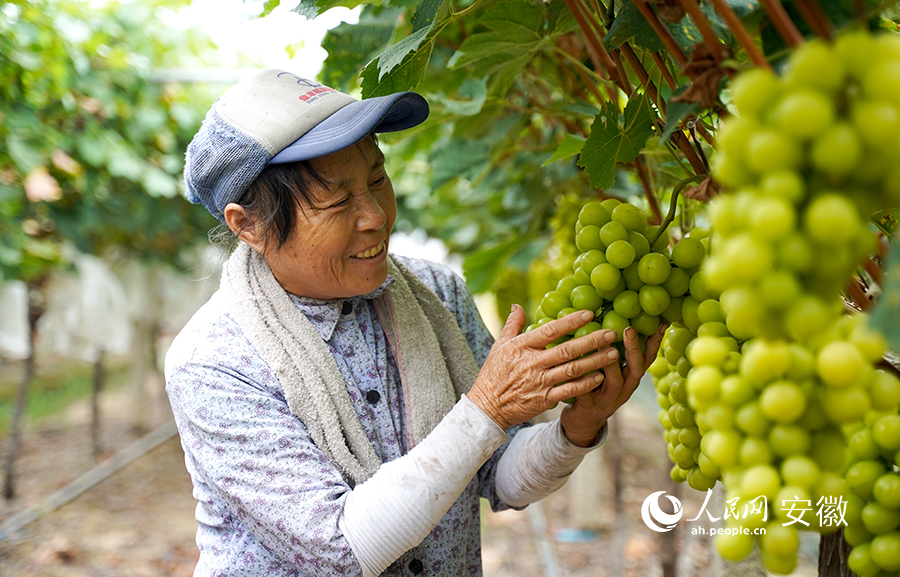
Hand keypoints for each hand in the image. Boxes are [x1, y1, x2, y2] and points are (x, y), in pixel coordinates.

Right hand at [467, 305, 621, 430]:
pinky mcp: (544, 399)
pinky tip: (601, 377)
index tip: (590, 314)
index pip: (550, 330)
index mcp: (522, 346)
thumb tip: (517, 305)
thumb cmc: (493, 374)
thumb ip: (512, 325)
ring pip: (572, 369)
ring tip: (614, 353)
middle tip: (611, 333)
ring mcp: (540, 382)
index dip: (571, 321)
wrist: (486, 407)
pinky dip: (585, 384)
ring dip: (595, 361)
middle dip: (591, 340)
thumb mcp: (499, 346)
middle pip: (567, 349)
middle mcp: (532, 363)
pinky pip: (569, 390)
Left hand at [559, 322, 666, 446]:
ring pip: (614, 381)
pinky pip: (587, 392)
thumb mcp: (612, 371)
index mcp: (632, 377)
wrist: (584, 421)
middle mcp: (626, 388)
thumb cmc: (597, 387)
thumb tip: (615, 318)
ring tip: (603, 345)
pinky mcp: (589, 406)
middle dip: (633, 348)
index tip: (661, 321)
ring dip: (610, 363)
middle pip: (636, 368)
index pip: (648, 357)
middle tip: (628, 329)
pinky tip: (577, 365)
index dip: (655, 341)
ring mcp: (609, 399)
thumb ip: (614, 351)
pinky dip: (583, 379)